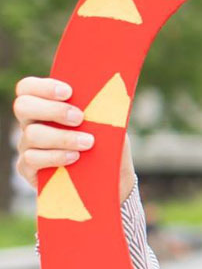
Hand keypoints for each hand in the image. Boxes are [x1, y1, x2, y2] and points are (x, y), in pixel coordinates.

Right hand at [12, 76, 134, 201]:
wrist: (111, 181)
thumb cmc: (107, 147)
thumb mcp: (110, 128)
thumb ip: (103, 113)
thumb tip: (107, 101)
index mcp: (46, 106)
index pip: (28, 88)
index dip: (43, 87)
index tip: (69, 92)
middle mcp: (31, 123)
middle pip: (23, 106)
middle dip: (53, 109)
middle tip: (79, 118)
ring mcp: (27, 146)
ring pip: (32, 134)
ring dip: (62, 137)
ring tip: (88, 142)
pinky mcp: (28, 169)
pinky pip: (32, 159)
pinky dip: (55, 157)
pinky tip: (74, 158)